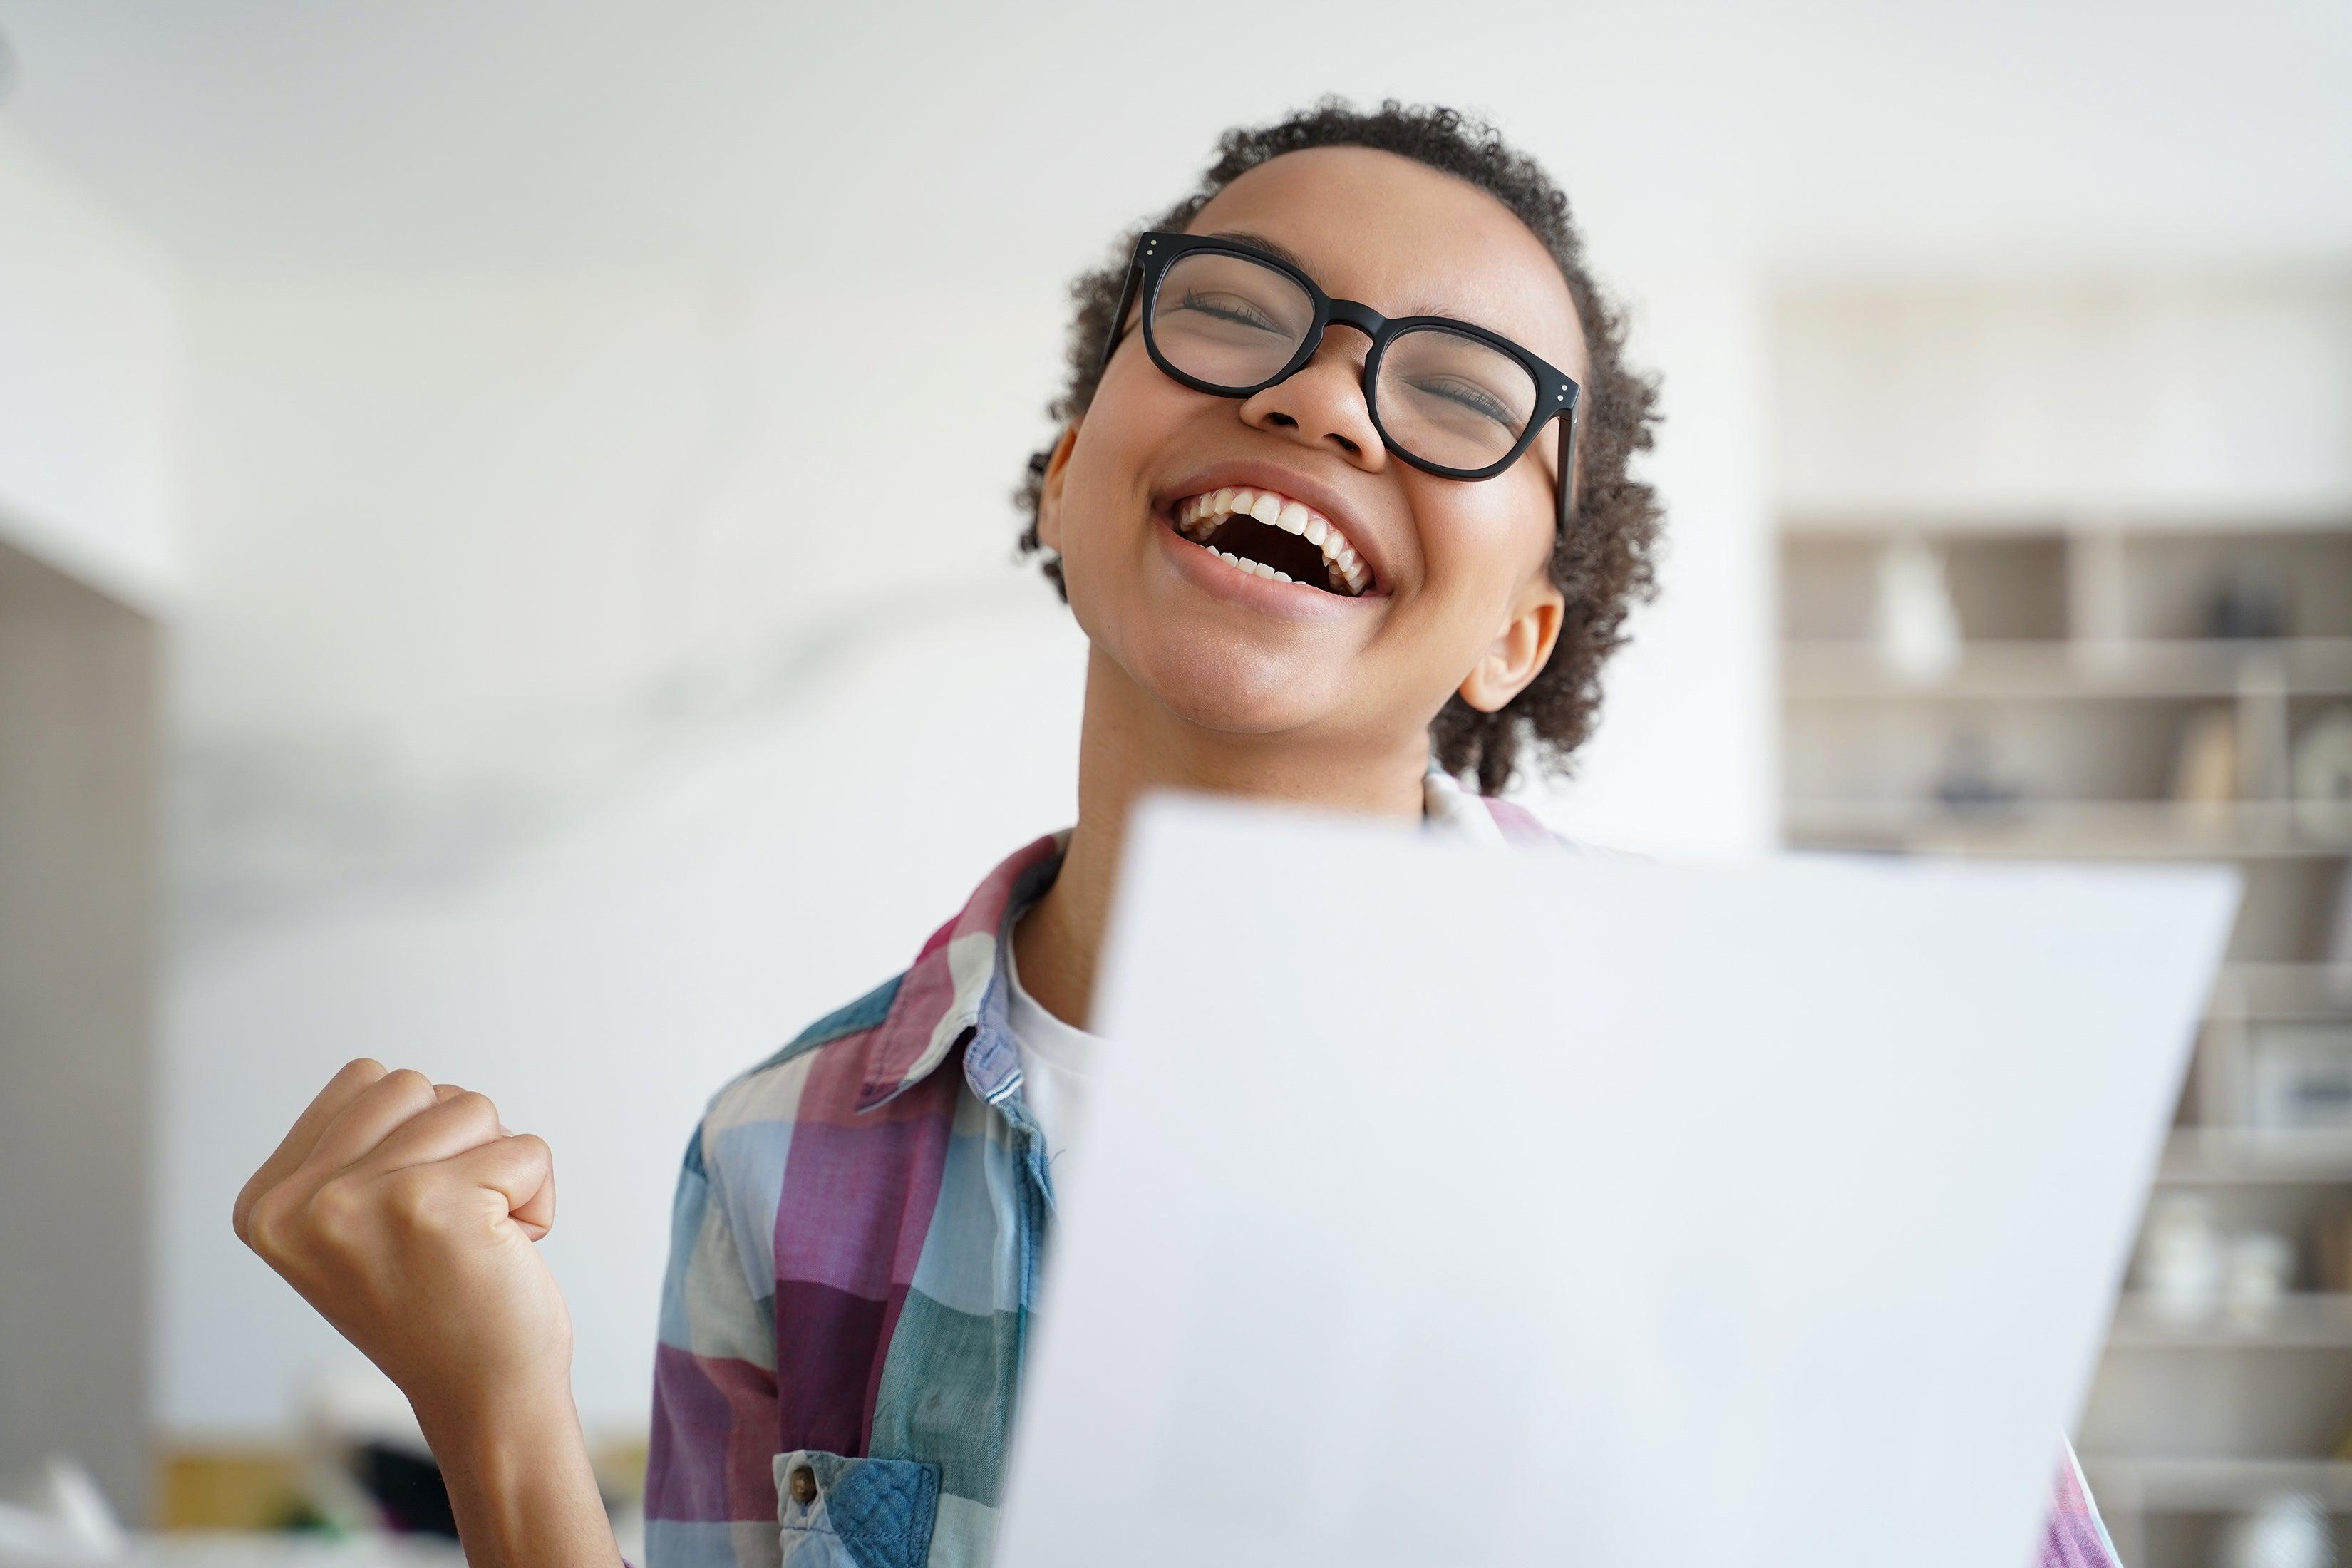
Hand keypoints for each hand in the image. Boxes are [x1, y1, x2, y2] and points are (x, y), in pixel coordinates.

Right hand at [233, 1059, 573, 1431]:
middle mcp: (297, 1203)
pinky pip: (528, 1149)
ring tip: (473, 1239)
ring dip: (497, 1170)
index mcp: (265, 1203)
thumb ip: (349, 1152)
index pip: (367, 1079)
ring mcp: (359, 1200)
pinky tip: (503, 1253)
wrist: (481, 1397)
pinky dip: (537, 1197)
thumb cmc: (434, 1301)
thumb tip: (380, 1078)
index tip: (405, 1215)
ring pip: (473, 1108)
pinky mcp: (432, 1204)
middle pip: (419, 1086)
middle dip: (458, 1145)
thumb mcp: (349, 1226)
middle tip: (447, 1226)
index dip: (415, 1134)